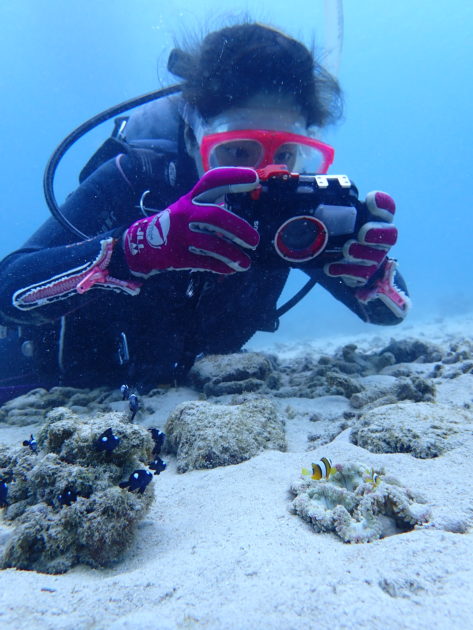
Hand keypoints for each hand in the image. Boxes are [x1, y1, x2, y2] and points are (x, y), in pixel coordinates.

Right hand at [123, 168, 259, 276]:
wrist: (142, 245)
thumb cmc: (177, 225)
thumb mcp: (189, 208)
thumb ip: (212, 206)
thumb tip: (244, 215)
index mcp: (190, 198)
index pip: (212, 181)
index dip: (233, 177)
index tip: (254, 178)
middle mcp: (185, 213)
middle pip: (216, 216)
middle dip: (240, 228)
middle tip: (255, 241)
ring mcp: (180, 234)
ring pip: (213, 244)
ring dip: (234, 255)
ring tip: (246, 263)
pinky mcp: (178, 255)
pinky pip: (205, 261)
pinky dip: (221, 266)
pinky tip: (231, 269)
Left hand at [324, 191, 397, 286]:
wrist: (334, 263)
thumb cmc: (332, 234)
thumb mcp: (328, 217)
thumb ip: (322, 205)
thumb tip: (298, 186)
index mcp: (372, 219)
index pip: (385, 208)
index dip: (382, 203)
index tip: (371, 199)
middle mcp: (377, 238)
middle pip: (389, 234)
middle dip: (378, 232)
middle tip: (363, 232)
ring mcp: (372, 258)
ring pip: (375, 257)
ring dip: (361, 253)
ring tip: (347, 249)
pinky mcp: (362, 275)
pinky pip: (359, 276)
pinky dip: (345, 271)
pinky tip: (331, 267)